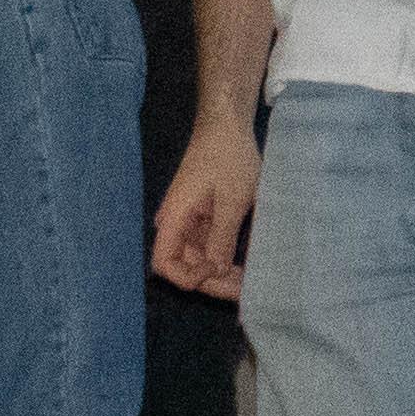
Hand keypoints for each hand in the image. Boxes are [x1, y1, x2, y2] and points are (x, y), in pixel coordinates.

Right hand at [152, 120, 260, 298]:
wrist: (227, 125)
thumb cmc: (229, 157)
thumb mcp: (232, 200)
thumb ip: (222, 238)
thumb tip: (216, 272)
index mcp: (175, 218)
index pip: (164, 262)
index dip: (186, 277)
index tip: (215, 272)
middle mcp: (177, 224)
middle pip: (185, 265)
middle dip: (213, 281)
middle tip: (246, 289)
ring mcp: (190, 222)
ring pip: (199, 259)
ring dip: (221, 272)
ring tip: (250, 281)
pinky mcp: (203, 218)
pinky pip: (209, 246)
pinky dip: (225, 257)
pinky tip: (247, 266)